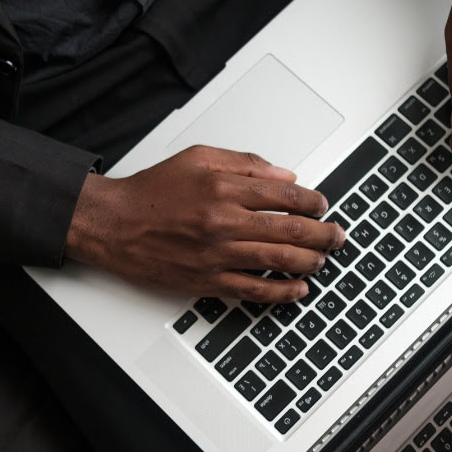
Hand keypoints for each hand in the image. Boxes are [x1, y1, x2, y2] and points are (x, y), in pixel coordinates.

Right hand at [65, 145, 344, 302]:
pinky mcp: (207, 281)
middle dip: (323, 234)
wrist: (113, 224)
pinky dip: (281, 292)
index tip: (322, 205)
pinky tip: (297, 289)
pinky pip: (253, 290)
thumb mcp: (198, 158)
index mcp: (224, 188)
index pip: (286, 196)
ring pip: (278, 261)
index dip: (313, 202)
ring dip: (310, 261)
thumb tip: (284, 175)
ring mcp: (217, 255)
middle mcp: (224, 222)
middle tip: (337, 235)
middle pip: (291, 230)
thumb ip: (244, 164)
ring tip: (323, 259)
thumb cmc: (152, 192)